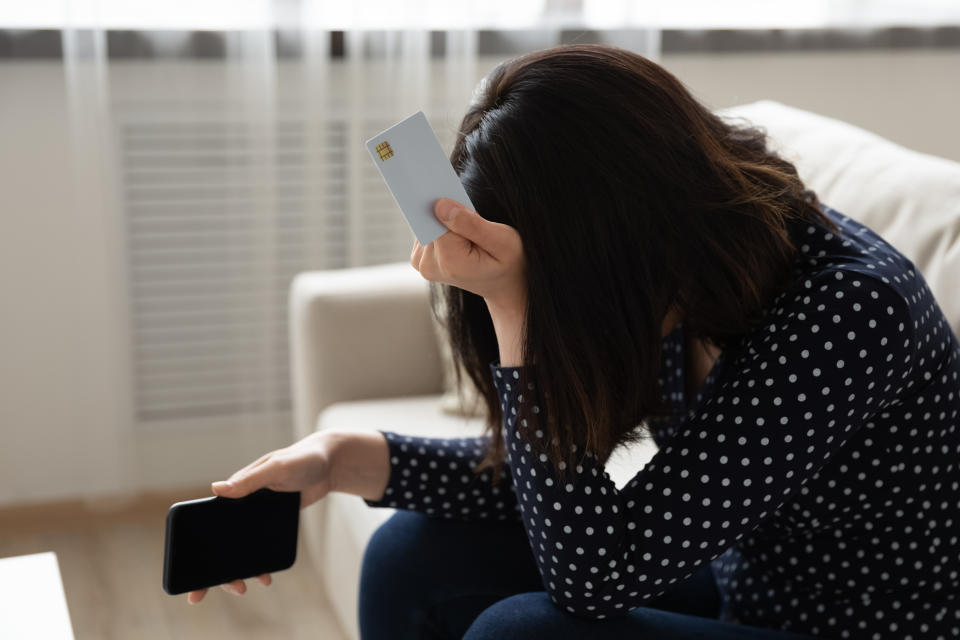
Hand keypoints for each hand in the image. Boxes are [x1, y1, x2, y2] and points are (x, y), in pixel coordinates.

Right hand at [186, 431, 334, 603]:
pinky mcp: (273, 524)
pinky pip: (261, 547)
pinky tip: (264, 575)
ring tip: (245, 587)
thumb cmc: (301, 458)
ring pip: (241, 548)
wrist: (329, 465)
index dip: (198, 544)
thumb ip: (249, 480)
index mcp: (236, 489)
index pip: (209, 520)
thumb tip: (216, 489)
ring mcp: (257, 517)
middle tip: (226, 586)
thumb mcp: (276, 468)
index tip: (189, 569)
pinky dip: (259, 563)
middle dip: (217, 569)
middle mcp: (242, 505)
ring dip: (239, 569)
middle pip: (222, 540)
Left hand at [412, 198, 526, 309]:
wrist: (504, 285)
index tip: (453, 197)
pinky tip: (458, 233)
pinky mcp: (420, 258)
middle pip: (428, 220)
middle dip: (448, 211)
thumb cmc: (509, 262)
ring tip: (469, 231)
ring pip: (425, 222)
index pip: (436, 219)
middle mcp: (429, 265)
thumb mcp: (503, 242)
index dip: (447, 204)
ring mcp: (422, 263)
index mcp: (450, 262)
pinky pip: (424, 228)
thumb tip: (440, 205)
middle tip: (471, 217)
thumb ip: (472, 224)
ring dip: (445, 219)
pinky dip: (440, 225)